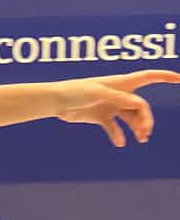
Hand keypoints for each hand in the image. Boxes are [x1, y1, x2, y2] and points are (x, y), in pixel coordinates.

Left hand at [55, 69, 179, 146]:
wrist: (55, 102)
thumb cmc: (75, 91)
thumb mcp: (98, 93)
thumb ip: (119, 98)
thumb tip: (141, 105)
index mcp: (120, 83)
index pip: (147, 77)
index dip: (164, 77)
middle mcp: (117, 94)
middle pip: (141, 106)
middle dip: (146, 119)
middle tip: (144, 133)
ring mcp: (110, 105)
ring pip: (131, 118)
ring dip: (138, 128)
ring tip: (140, 138)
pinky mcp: (100, 117)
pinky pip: (115, 128)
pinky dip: (119, 135)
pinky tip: (120, 142)